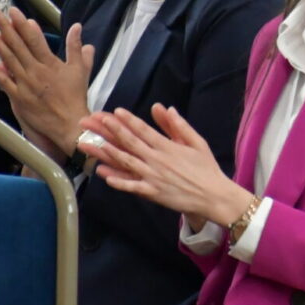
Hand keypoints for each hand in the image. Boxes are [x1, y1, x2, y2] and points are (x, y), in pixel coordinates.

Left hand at [0, 9, 93, 160]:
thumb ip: (77, 47)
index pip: (34, 38)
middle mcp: (35, 71)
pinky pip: (4, 82)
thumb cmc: (76, 96)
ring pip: (8, 59)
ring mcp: (25, 84)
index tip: (13, 11)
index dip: (22, 24)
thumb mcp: (81, 69)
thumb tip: (77, 27)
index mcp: (50, 63)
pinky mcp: (18, 97)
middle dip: (4, 26)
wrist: (70, 123)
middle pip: (17, 45)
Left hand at [78, 104, 253, 228]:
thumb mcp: (197, 142)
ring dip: (108, 153)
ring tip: (92, 144)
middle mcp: (157, 160)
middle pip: (130, 143)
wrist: (213, 195)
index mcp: (168, 147)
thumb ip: (180, 126)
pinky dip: (118, 181)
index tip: (116, 112)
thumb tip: (166, 109)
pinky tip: (103, 176)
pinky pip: (131, 186)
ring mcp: (153, 177)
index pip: (144, 130)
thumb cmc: (206, 168)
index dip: (129, 121)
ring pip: (126, 163)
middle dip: (112, 131)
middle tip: (97, 121)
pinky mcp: (152, 193)